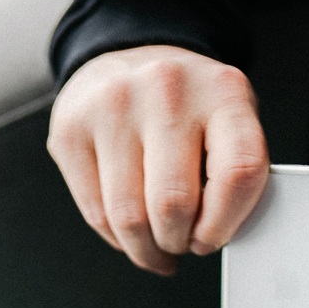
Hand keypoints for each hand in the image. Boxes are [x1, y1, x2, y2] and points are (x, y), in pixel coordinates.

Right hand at [48, 45, 269, 276]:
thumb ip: (237, 174)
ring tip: (157, 243)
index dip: (223, 225)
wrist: (130, 59)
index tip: (213, 237)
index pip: (237, 174)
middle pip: (173, 205)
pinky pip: (95, 214)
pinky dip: (116, 237)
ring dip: (146, 248)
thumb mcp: (231, 122)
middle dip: (178, 241)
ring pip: (128, 218)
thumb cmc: (187, 105)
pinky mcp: (71, 129)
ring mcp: (112, 106)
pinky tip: (129, 230)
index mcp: (223, 91)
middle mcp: (166, 90)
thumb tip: (219, 237)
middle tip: (182, 241)